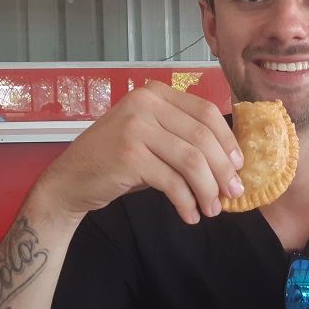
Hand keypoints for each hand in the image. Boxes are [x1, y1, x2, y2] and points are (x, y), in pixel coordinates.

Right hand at [35, 81, 243, 224]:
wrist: (70, 180)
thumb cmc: (116, 160)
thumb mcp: (151, 137)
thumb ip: (182, 138)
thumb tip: (230, 161)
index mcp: (154, 93)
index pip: (205, 112)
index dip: (227, 141)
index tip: (238, 166)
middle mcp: (144, 103)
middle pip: (203, 137)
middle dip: (223, 169)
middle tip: (233, 193)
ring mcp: (135, 127)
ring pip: (191, 161)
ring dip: (208, 190)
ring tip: (213, 209)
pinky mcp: (129, 155)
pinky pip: (172, 182)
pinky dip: (186, 202)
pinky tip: (190, 215)